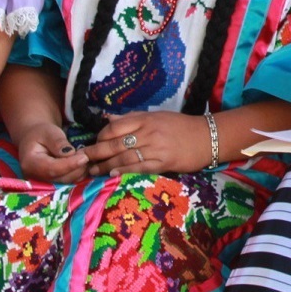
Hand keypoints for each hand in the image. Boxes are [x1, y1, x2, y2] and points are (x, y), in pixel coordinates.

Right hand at [14, 121, 87, 183]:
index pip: (52, 169)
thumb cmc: (40, 133)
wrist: (34, 140)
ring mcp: (44, 181)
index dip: (70, 165)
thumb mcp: (48, 132)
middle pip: (61, 177)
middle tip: (88, 155)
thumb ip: (58, 142)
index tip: (84, 157)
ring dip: (80, 171)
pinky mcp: (53, 182)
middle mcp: (36, 176)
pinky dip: (79, 173)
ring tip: (86, 157)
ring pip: (67, 181)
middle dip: (77, 168)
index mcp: (30, 163)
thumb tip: (70, 153)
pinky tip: (84, 163)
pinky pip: (69, 181)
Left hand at [84, 111, 208, 175]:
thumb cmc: (181, 126)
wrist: (207, 137)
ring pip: (124, 157)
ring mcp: (156, 148)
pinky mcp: (164, 162)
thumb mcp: (156, 116)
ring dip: (106, 165)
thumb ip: (132, 118)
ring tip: (94, 171)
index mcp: (146, 119)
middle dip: (96, 153)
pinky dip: (124, 171)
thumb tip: (108, 118)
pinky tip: (113, 175)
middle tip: (84, 160)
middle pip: (115, 143)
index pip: (115, 127)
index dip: (100, 137)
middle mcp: (149, 132)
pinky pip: (140, 167)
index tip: (93, 144)